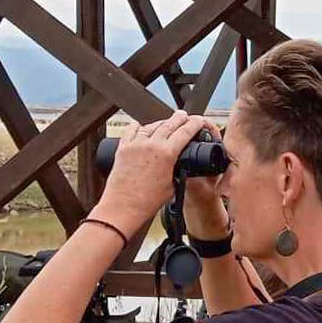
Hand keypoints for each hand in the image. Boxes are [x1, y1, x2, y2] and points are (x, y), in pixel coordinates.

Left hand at [93, 112, 209, 230]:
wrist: (123, 207)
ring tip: (166, 122)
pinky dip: (138, 126)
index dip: (194, 124)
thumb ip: (176, 171)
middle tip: (184, 115)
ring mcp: (135, 145)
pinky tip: (141, 126)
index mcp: (166, 154)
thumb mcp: (171, 186)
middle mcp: (150, 145)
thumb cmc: (146, 202)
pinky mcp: (122, 148)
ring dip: (161, 123)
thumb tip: (178, 166)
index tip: (198, 120)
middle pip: (169, 124)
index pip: (185, 132)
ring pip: (151, 126)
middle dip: (179, 118)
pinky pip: (131, 130)